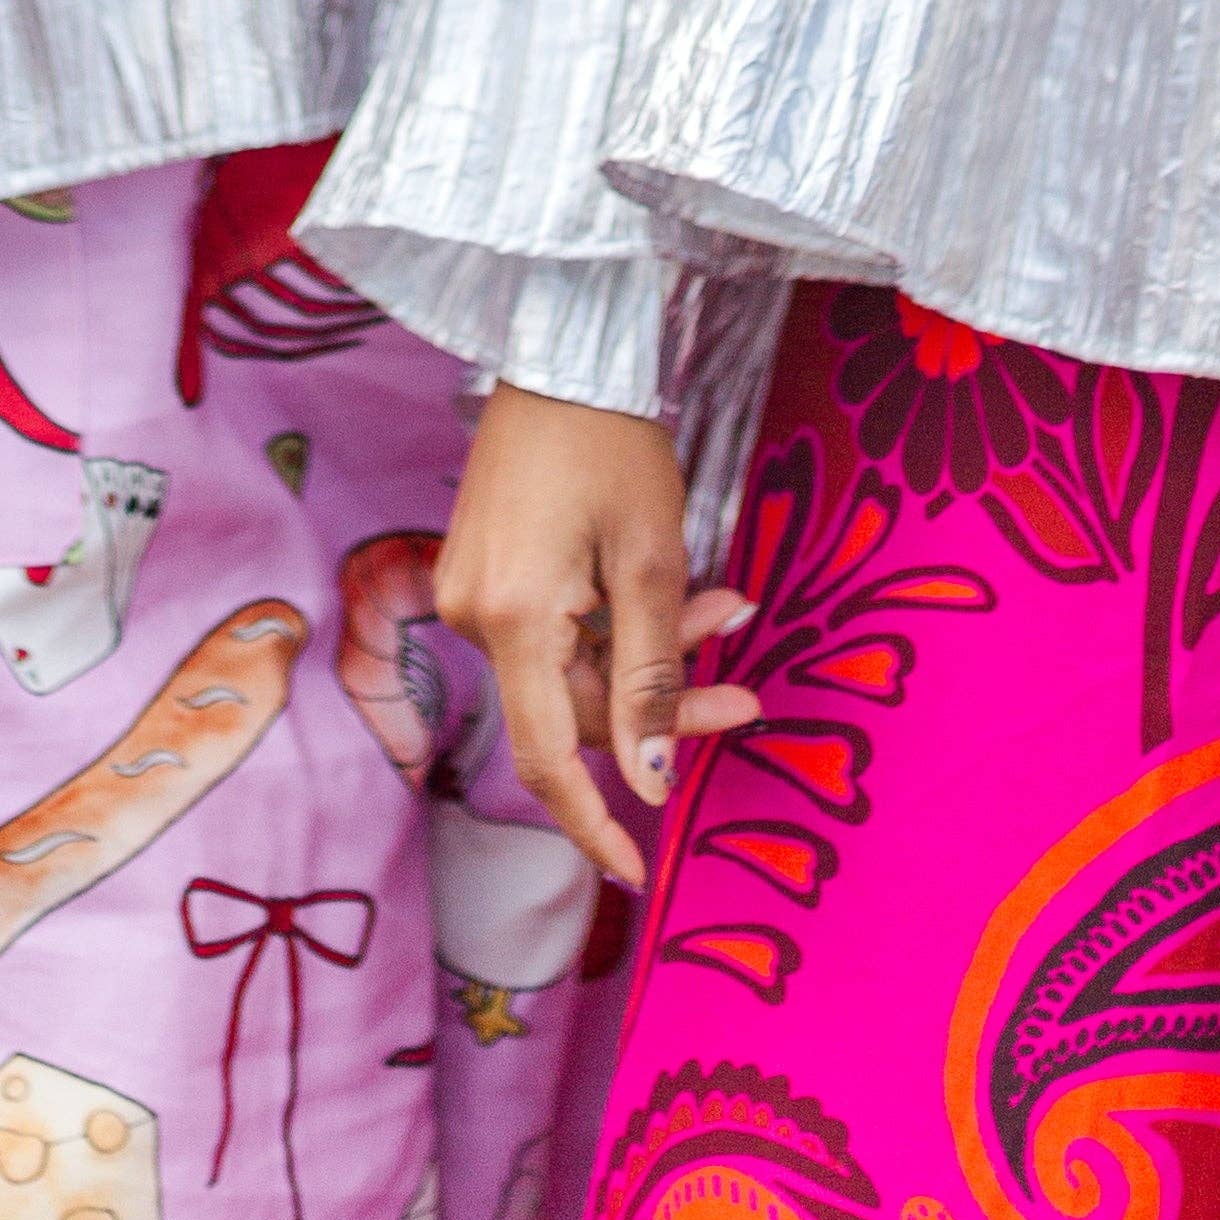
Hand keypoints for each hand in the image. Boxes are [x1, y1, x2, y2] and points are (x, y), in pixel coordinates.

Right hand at [435, 384, 761, 894]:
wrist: (562, 350)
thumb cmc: (612, 443)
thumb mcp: (650, 562)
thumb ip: (652, 677)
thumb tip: (648, 781)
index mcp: (511, 620)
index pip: (547, 758)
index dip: (591, 823)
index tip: (636, 869)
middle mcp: (472, 615)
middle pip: (575, 707)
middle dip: (664, 703)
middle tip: (749, 686)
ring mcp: (470, 591)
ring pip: (571, 667)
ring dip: (649, 652)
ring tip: (727, 606)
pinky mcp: (482, 569)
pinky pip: (553, 631)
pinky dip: (614, 624)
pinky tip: (675, 591)